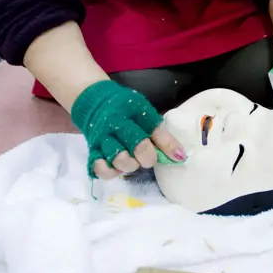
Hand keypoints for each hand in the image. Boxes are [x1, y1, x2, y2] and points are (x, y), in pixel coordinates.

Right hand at [70, 80, 185, 179]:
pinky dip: (109, 171)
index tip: (178, 156)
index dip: (168, 145)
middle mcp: (118, 123)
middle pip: (138, 146)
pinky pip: (100, 167)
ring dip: (130, 165)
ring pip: (119, 159)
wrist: (93, 100)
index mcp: (135, 110)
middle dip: (148, 157)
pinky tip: (115, 168)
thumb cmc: (125, 109)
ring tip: (132, 161)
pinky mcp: (92, 149)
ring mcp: (104, 136)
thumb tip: (179, 155)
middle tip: (148, 158)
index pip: (155, 129)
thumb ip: (159, 133)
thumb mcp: (143, 112)